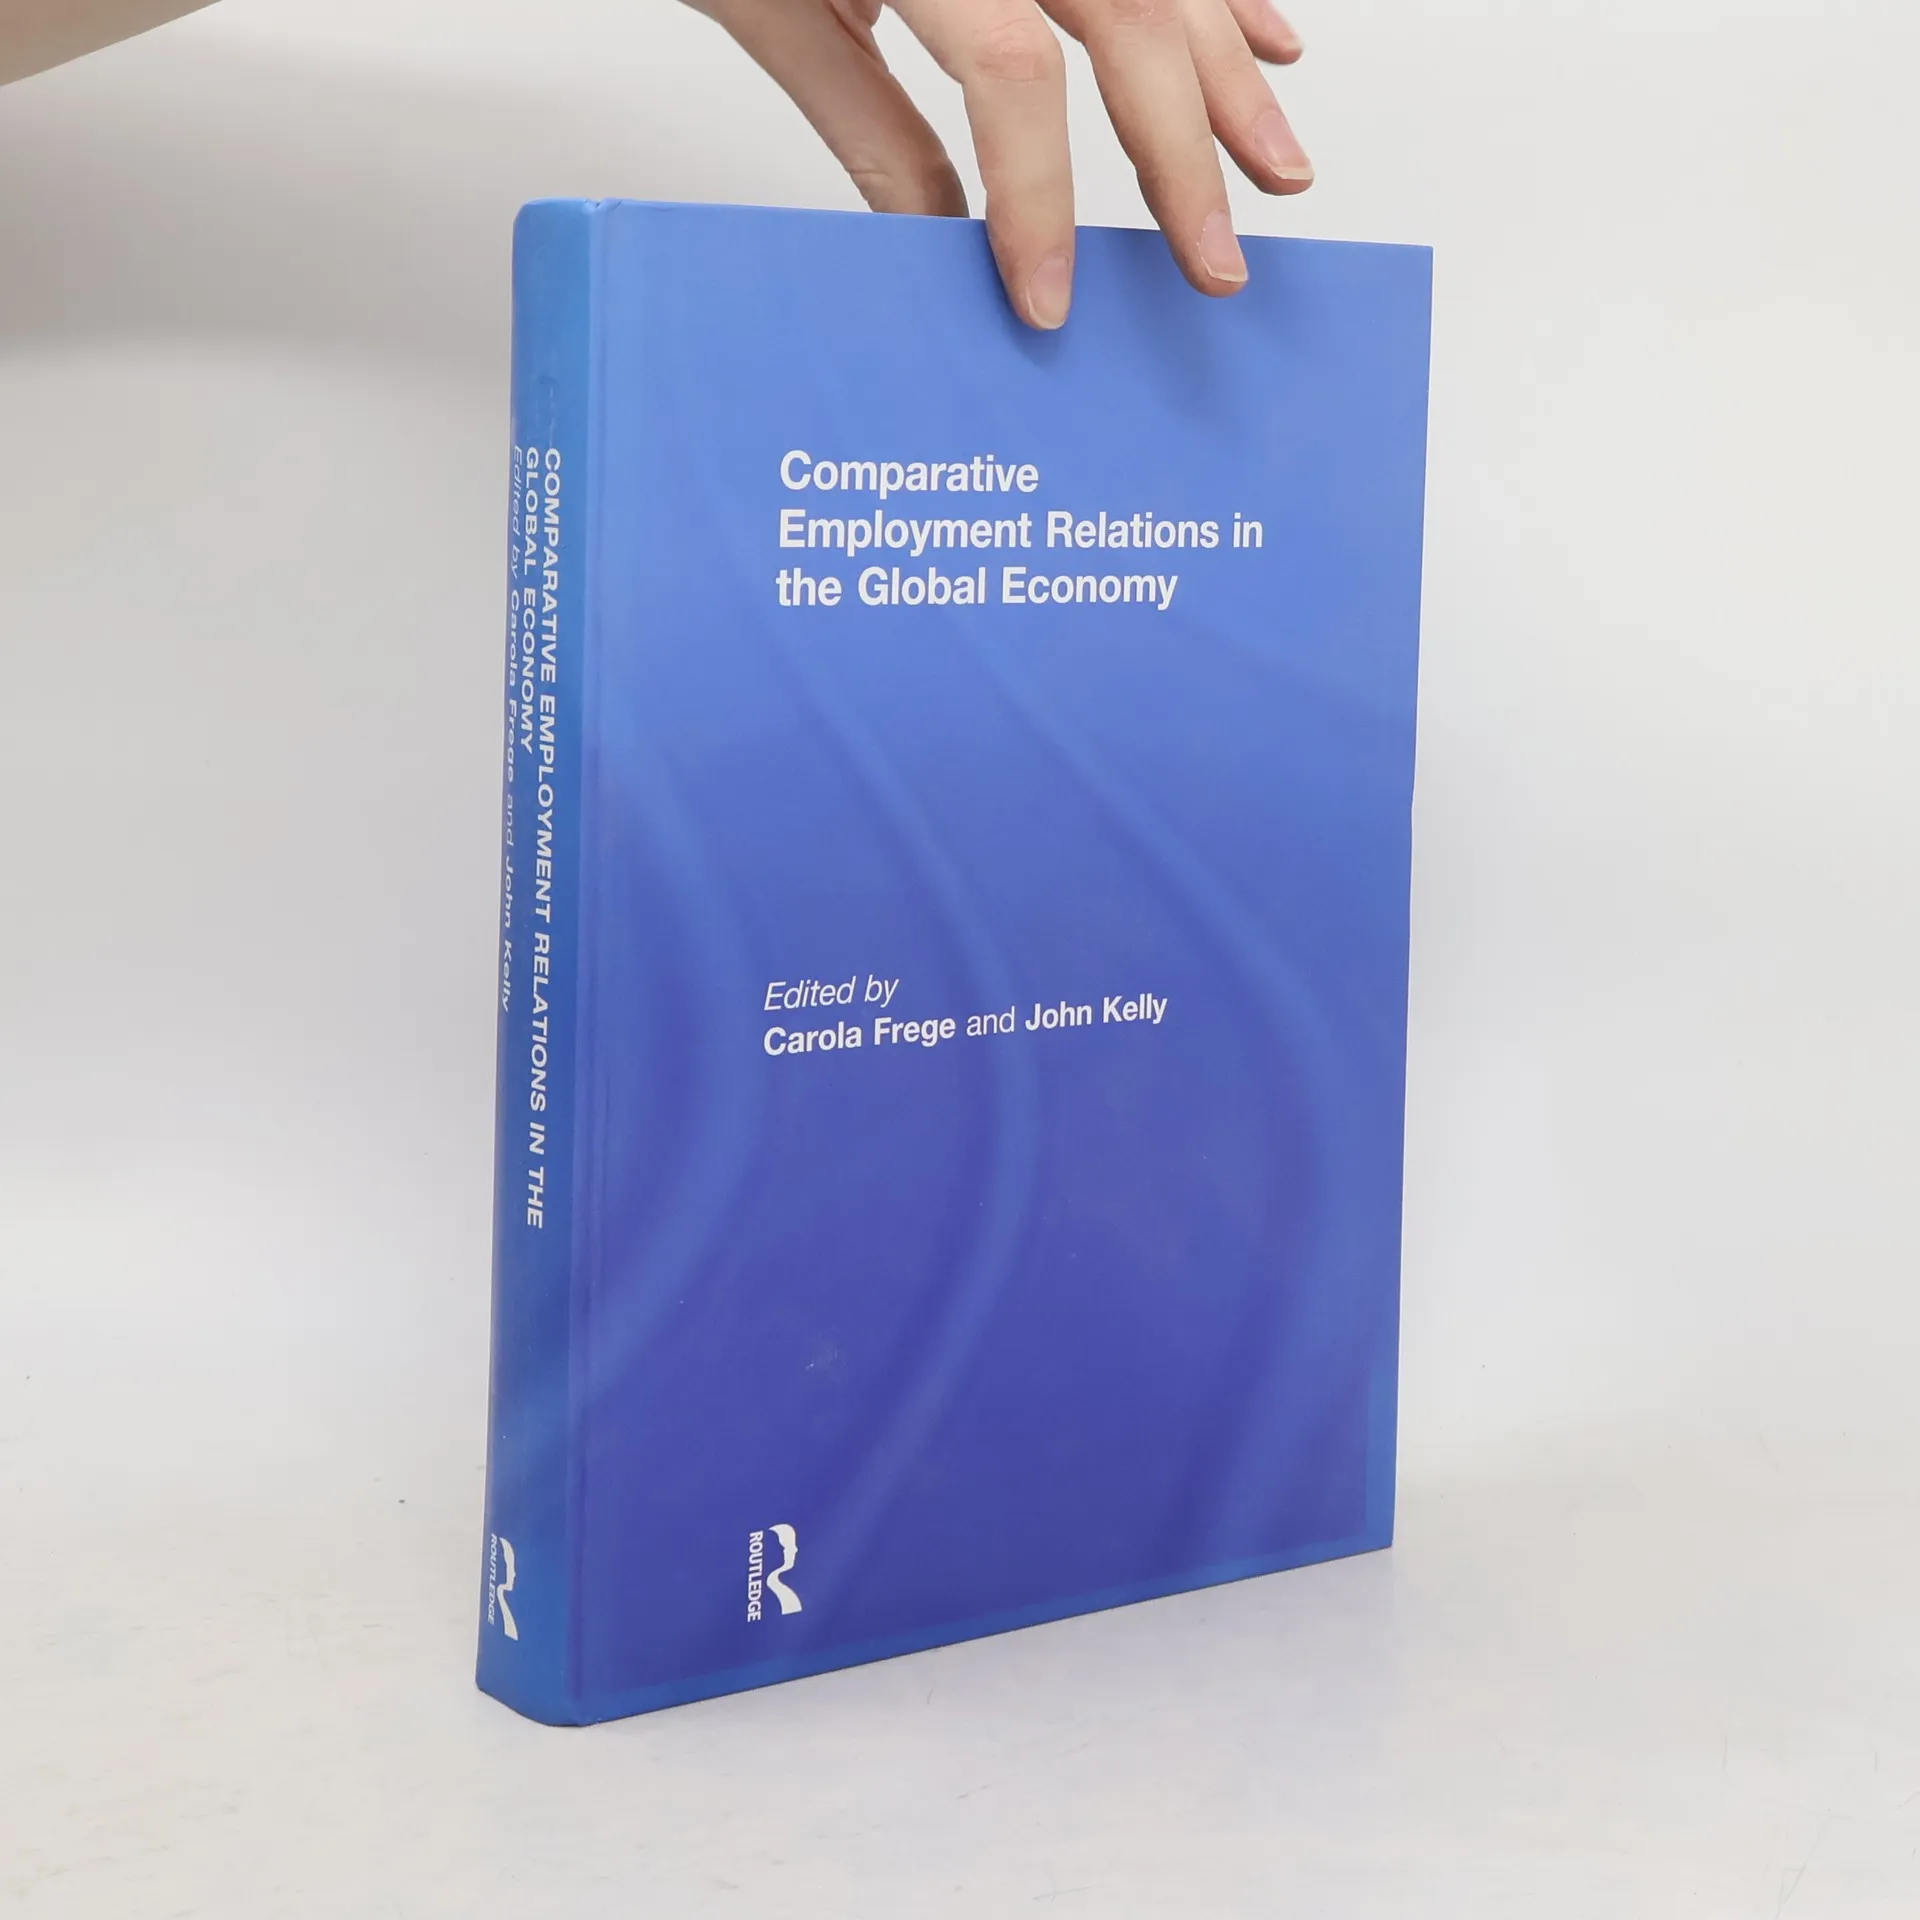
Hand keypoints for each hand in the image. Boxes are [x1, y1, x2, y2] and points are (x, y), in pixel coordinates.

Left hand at [685, 0, 1312, 329]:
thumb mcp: (767, 8)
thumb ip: (865, 123)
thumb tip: (940, 240)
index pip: (1011, 71)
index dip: (1039, 196)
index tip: (1047, 298)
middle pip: (1126, 18)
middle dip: (1184, 154)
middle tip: (1214, 262)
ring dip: (1231, 76)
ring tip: (1279, 172)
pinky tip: (1266, 43)